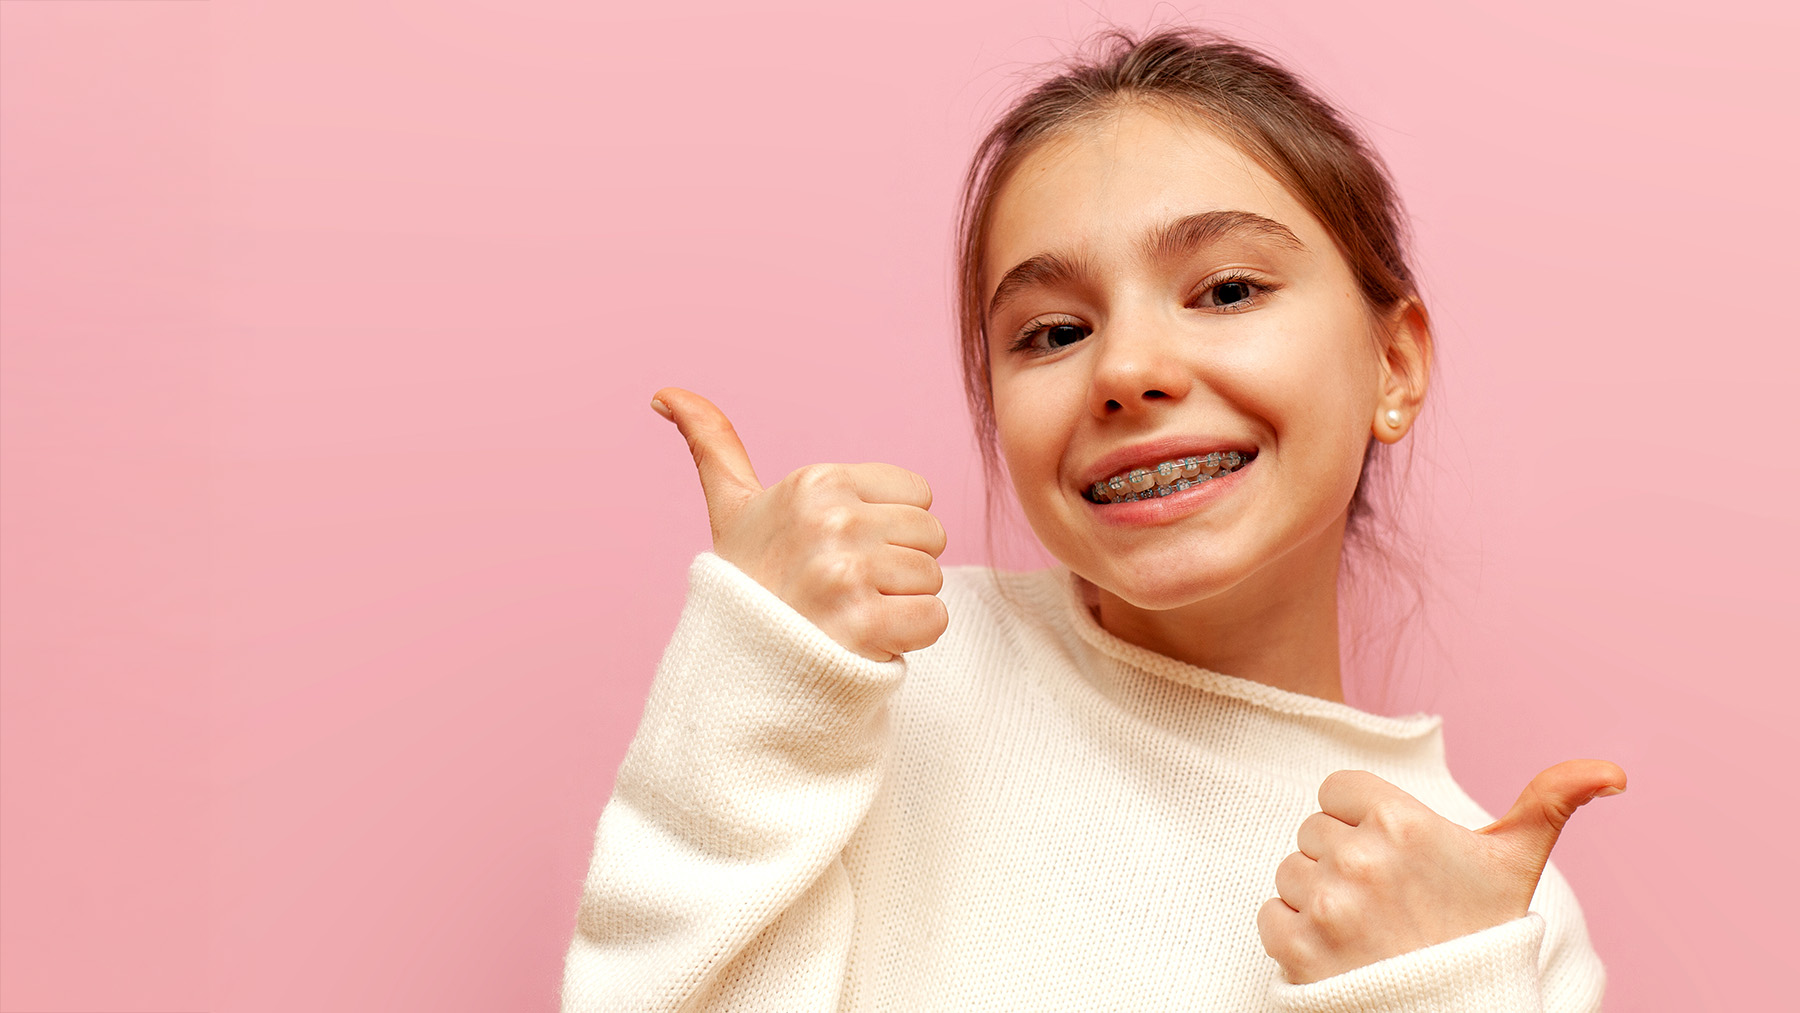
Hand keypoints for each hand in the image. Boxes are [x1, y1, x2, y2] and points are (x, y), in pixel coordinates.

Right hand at [651, 387, 949, 661]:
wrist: (736, 670)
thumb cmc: (747, 585)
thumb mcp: (731, 508)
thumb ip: (713, 443)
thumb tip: (664, 394)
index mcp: (815, 482)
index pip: (918, 494)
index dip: (888, 529)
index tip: (839, 552)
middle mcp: (831, 520)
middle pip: (931, 536)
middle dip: (897, 567)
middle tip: (844, 590)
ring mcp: (845, 573)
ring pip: (932, 579)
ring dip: (902, 605)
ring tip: (850, 615)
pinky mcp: (864, 624)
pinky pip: (934, 619)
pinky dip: (910, 639)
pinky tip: (865, 640)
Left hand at [1257, 758, 1626, 983]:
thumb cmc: (1485, 936)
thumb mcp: (1515, 865)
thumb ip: (1549, 804)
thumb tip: (1612, 772)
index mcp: (1402, 821)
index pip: (1338, 789)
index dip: (1360, 819)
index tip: (1392, 853)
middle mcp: (1359, 857)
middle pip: (1313, 831)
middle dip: (1340, 858)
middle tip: (1386, 898)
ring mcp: (1326, 905)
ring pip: (1290, 871)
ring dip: (1316, 895)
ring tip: (1367, 925)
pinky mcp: (1297, 947)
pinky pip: (1271, 915)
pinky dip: (1294, 932)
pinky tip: (1339, 949)